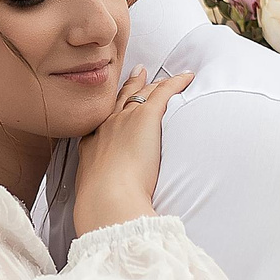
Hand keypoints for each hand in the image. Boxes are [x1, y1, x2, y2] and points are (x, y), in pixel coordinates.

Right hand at [74, 67, 194, 236]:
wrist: (107, 199)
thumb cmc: (102, 204)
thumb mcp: (93, 193)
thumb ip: (101, 192)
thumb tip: (108, 204)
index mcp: (93, 145)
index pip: (105, 119)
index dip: (113, 109)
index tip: (117, 105)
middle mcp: (107, 126)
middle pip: (121, 100)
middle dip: (130, 86)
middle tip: (138, 74)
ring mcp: (125, 119)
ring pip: (142, 93)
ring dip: (153, 83)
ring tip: (162, 76)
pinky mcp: (146, 117)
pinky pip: (163, 92)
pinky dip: (176, 82)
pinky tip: (187, 78)